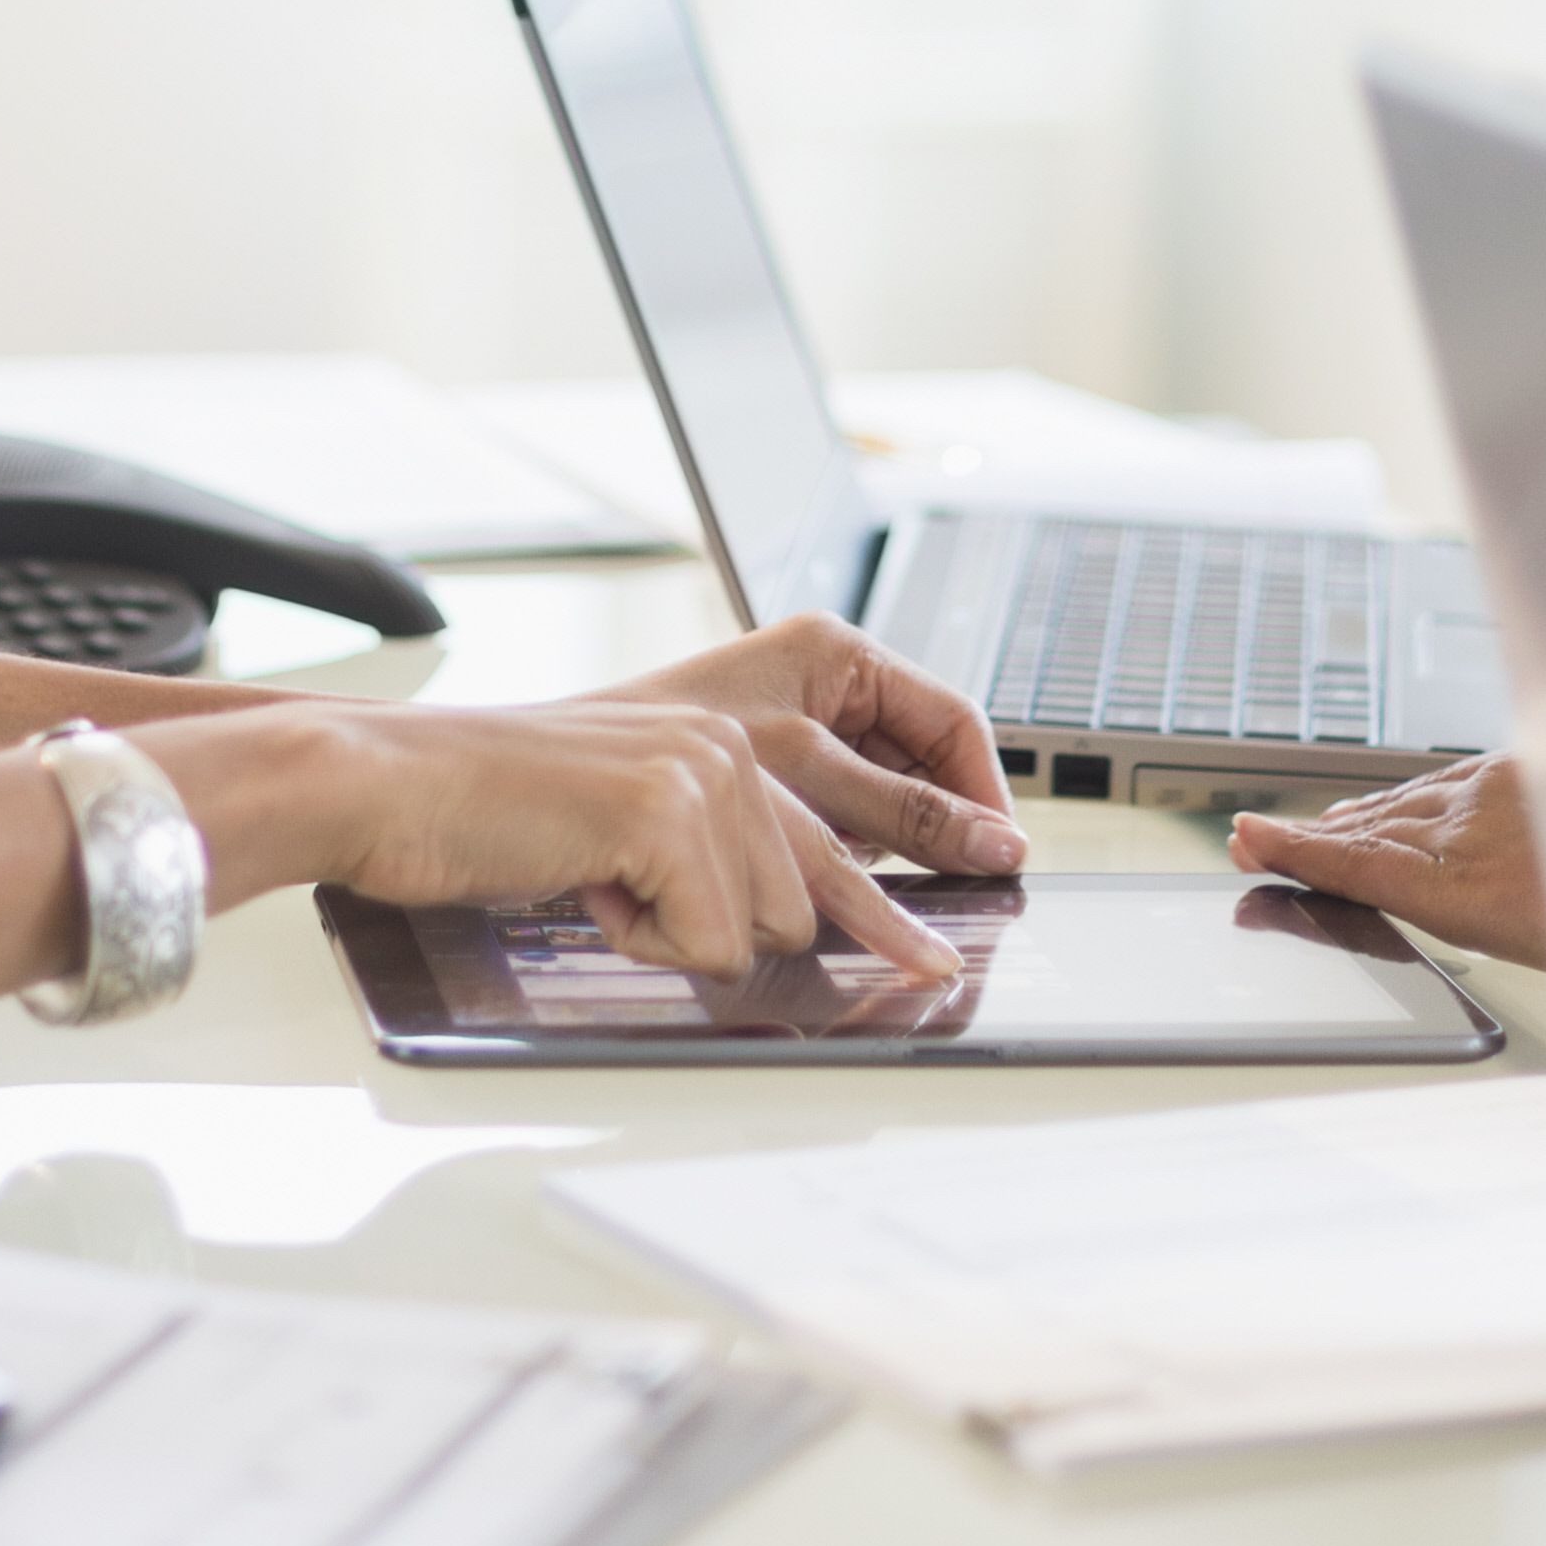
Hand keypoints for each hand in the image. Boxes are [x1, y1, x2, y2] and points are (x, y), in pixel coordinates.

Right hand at [296, 695, 973, 979]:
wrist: (392, 781)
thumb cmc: (487, 811)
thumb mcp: (622, 823)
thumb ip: (704, 847)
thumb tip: (776, 926)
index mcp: (725, 735)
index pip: (837, 834)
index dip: (889, 908)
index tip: (936, 956)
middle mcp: (732, 740)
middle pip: (813, 898)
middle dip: (772, 934)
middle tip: (829, 948)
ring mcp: (707, 770)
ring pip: (768, 928)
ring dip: (678, 932)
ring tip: (599, 879)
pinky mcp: (671, 811)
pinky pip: (709, 939)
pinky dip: (642, 937)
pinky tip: (584, 880)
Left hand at [609, 612, 1028, 881]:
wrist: (541, 779)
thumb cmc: (654, 737)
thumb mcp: (803, 766)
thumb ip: (904, 807)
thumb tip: (998, 845)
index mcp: (836, 655)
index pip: (952, 721)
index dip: (985, 791)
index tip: (1004, 857)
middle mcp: (819, 693)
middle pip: (918, 772)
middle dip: (932, 832)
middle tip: (957, 891)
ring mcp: (792, 745)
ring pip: (875, 814)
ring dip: (872, 859)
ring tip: (861, 887)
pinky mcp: (760, 796)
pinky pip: (825, 840)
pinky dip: (823, 870)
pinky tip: (800, 886)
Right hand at [1228, 755, 1545, 971]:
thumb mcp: (1540, 951)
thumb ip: (1474, 922)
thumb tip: (1425, 899)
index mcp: (1481, 886)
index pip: (1362, 864)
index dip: (1296, 852)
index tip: (1248, 840)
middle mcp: (1480, 826)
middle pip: (1372, 831)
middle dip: (1308, 836)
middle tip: (1255, 840)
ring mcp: (1502, 788)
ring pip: (1405, 802)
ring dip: (1354, 818)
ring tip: (1312, 828)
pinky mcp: (1525, 766)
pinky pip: (1448, 779)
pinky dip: (1408, 795)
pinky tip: (1392, 800)